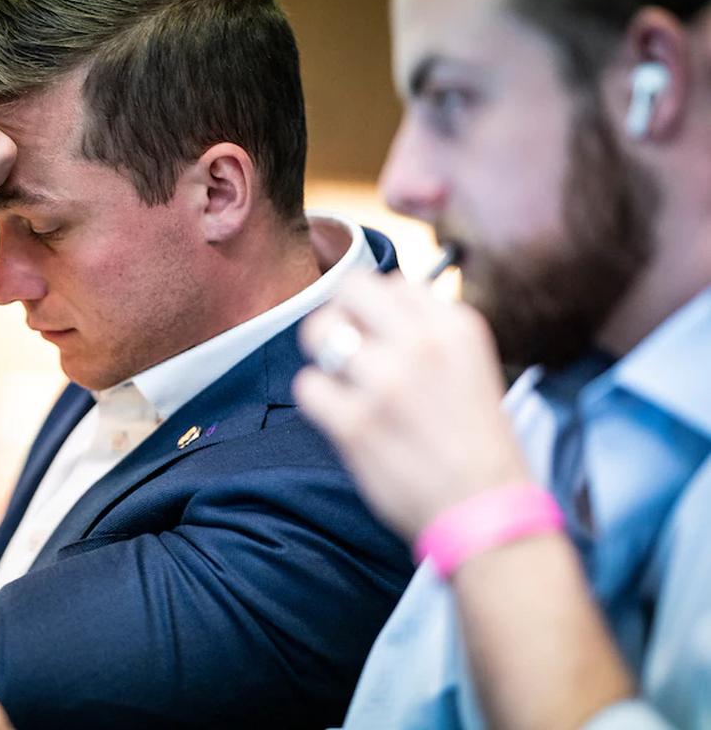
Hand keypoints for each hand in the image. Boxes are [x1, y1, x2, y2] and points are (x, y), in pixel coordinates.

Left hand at [293, 272, 530, 540]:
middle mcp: (420, 344)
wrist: (485, 511)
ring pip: (319, 333)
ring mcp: (385, 383)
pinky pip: (308, 386)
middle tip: (346, 347)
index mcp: (456, 325)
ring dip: (324, 357)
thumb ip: (427, 331)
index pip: (391, 281)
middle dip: (340, 315)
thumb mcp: (473, 365)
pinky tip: (340, 415)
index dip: (376, 308)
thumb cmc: (477, 442)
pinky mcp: (355, 423)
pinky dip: (318, 400)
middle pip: (349, 290)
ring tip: (343, 382)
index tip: (379, 334)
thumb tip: (375, 306)